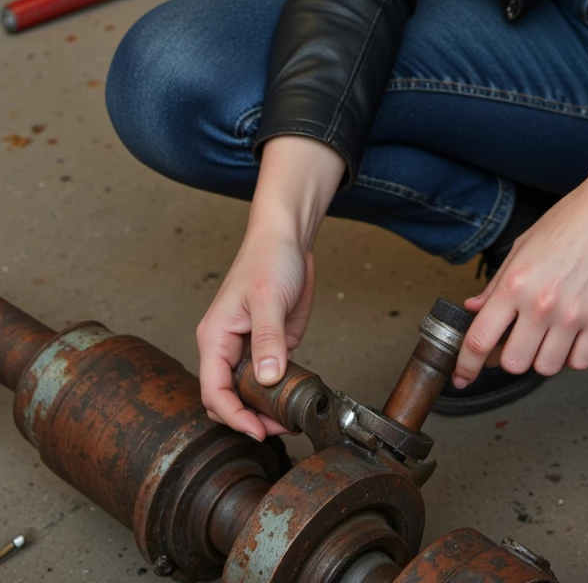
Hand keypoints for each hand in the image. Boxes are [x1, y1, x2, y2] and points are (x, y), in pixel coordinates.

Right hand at [196, 223, 315, 440]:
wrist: (289, 239)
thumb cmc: (269, 258)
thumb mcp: (268, 299)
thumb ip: (267, 340)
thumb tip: (266, 379)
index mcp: (215, 337)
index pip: (213, 390)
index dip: (232, 415)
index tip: (256, 430)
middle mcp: (227, 347)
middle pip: (226, 399)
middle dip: (247, 418)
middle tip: (277, 428)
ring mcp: (249, 349)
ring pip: (247, 394)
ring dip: (263, 411)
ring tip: (288, 420)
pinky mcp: (270, 347)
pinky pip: (267, 381)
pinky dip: (277, 395)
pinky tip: (293, 401)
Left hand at [452, 152, 587, 387]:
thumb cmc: (569, 221)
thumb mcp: (522, 246)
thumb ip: (496, 284)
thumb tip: (474, 309)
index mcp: (515, 283)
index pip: (479, 340)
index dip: (465, 366)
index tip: (462, 375)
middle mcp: (541, 304)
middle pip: (512, 363)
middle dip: (508, 356)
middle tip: (514, 341)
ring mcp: (572, 315)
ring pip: (545, 368)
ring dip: (541, 357)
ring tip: (546, 335)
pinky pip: (579, 362)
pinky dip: (571, 356)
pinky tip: (570, 336)